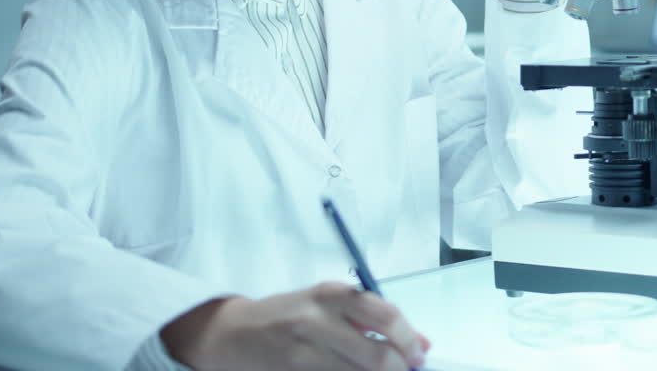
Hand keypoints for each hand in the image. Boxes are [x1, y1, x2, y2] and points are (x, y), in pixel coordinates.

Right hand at [161, 282, 429, 370]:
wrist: (232, 333)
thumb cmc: (290, 315)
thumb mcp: (328, 305)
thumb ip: (372, 320)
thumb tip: (424, 345)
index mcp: (331, 294)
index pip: (384, 315)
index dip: (410, 339)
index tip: (419, 354)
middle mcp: (315, 320)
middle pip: (375, 355)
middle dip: (398, 368)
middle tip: (405, 370)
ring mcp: (300, 353)